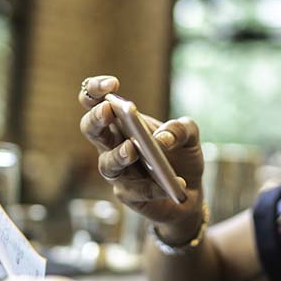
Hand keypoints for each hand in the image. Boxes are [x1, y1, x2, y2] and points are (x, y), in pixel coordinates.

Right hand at [78, 75, 205, 239]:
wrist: (189, 192)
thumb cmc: (180, 156)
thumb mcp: (189, 135)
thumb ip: (181, 128)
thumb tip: (162, 138)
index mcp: (121, 122)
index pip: (95, 101)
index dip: (95, 89)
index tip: (112, 84)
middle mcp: (112, 145)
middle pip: (90, 128)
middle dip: (96, 118)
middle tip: (109, 111)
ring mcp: (117, 172)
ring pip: (107, 163)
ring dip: (119, 155)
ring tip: (133, 149)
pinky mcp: (128, 195)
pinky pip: (135, 190)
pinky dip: (153, 187)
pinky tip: (174, 183)